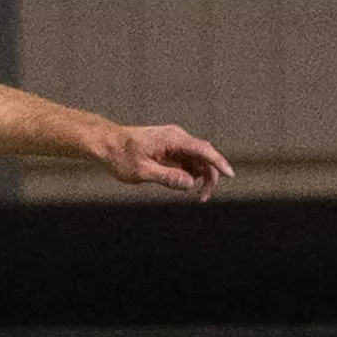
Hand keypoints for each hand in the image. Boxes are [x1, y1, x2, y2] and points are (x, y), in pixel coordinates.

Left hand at [105, 124, 233, 200]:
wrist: (105, 144)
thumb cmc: (120, 156)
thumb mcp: (142, 172)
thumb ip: (167, 177)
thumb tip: (190, 184)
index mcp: (173, 139)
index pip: (203, 149)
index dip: (219, 162)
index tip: (230, 175)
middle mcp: (177, 138)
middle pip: (204, 156)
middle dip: (209, 176)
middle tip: (203, 198)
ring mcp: (174, 142)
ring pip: (197, 160)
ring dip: (200, 176)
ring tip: (195, 195)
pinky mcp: (169, 149)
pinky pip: (187, 161)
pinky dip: (189, 173)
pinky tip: (180, 183)